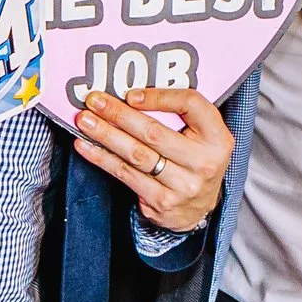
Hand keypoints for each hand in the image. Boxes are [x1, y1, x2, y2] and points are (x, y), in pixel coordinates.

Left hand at [74, 88, 231, 233]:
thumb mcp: (202, 135)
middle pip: (154, 132)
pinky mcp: (161, 202)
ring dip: (105, 135)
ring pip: (136, 154)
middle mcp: (203, 163)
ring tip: (84, 120)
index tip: (130, 94)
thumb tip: (132, 93)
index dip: (159, 96)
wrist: (197, 208)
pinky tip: (85, 146)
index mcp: (218, 138)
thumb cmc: (194, 160)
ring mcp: (183, 186)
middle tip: (94, 100)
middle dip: (119, 114)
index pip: (191, 105)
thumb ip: (180, 114)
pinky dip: (102, 158)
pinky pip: (125, 174)